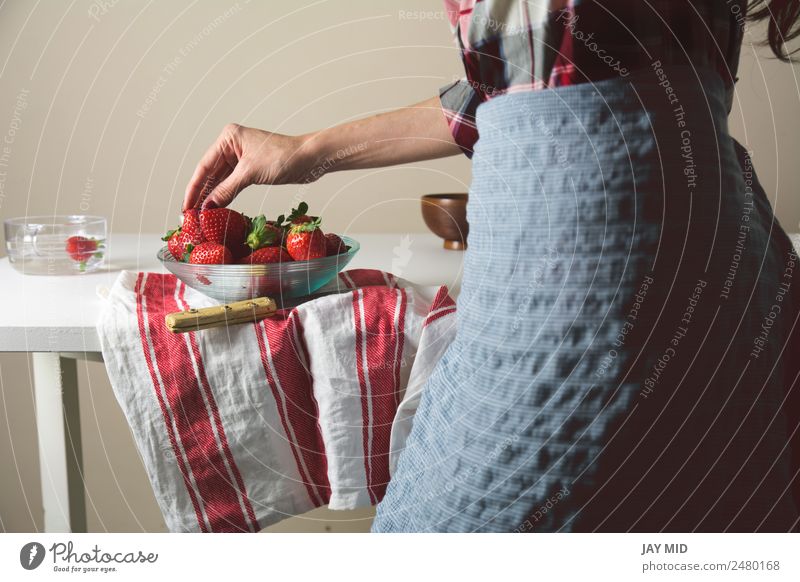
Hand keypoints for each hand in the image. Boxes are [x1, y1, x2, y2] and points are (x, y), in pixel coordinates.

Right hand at [183, 124, 316, 209]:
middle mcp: (232, 145)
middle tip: (190, 215)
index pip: (204, 166)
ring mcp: (241, 157)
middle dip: (201, 194)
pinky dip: (225, 196)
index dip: (194, 188)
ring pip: (221, 180)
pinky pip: (232, 184)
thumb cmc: (284, 157)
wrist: (311, 159)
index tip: (185, 206)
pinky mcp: (251, 168)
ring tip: (200, 215)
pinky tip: (217, 208)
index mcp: (228, 138)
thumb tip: (208, 207)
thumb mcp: (250, 174)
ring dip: (212, 197)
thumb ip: (227, 190)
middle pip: (210, 174)